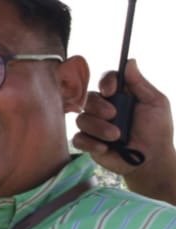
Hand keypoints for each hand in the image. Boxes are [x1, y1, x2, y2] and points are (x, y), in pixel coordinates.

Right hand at [72, 59, 175, 201]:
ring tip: (116, 136)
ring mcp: (95, 126)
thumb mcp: (156, 103)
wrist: (152, 159)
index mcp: (121, 96)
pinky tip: (105, 147)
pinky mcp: (89, 143)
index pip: (107, 80)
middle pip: (89, 98)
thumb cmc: (157, 130)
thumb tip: (130, 61)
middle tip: (114, 115)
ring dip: (98, 127)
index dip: (106, 82)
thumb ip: (140, 83)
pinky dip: (90, 142)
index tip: (111, 90)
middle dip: (99, 106)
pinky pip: (78, 138)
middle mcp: (105, 109)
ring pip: (82, 119)